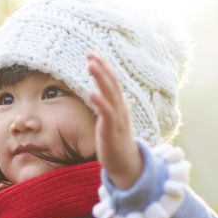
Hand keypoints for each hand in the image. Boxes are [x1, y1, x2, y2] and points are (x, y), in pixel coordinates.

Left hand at [87, 53, 142, 189]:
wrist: (126, 165)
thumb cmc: (116, 142)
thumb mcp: (109, 119)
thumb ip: (105, 105)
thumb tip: (99, 93)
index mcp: (119, 105)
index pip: (111, 81)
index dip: (103, 67)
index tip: (92, 53)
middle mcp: (120, 108)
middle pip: (112, 82)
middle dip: (102, 66)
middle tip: (90, 52)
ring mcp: (118, 118)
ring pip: (110, 94)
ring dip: (101, 78)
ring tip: (91, 64)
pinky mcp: (112, 130)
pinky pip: (107, 113)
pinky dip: (100, 101)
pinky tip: (92, 92)